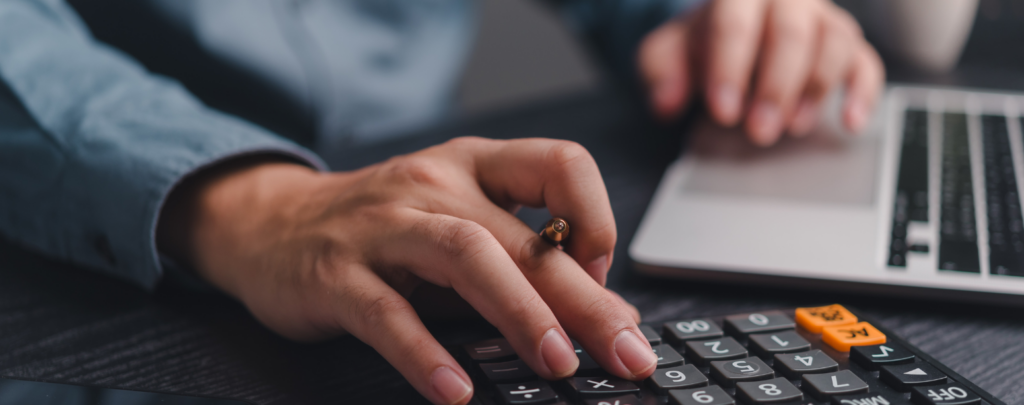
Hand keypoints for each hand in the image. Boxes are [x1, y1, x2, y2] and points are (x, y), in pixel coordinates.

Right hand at [157, 138, 655, 404]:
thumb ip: (521, 264)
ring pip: (463, 255)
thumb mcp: (454, 227)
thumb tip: (609, 317)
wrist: (269, 224)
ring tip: (557, 364)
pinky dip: (426, 353)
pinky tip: (456, 391)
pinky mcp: (335, 273)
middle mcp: (433, 183)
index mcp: (473, 166)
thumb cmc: (382, 230)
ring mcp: (381, 225)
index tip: (603, 278)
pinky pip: (387, 312)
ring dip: (519, 312)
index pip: (558, 164)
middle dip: (583, 299)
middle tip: (627, 352)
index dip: (595, 219)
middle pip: (520, 235)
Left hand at [639, 0, 883, 145]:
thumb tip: (665, 102)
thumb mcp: (667, 53)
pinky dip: (862, 92)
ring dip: (815, 89)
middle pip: (790, 33)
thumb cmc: (702, 44)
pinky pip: (866, 62)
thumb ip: (660, 72)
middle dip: (775, 87)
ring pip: (834, 42)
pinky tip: (850, 122)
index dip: (730, 68)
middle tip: (758, 131)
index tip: (723, 112)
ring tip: (792, 127)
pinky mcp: (847, 45)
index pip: (734, 23)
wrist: (730, 33)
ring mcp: (821, 19)